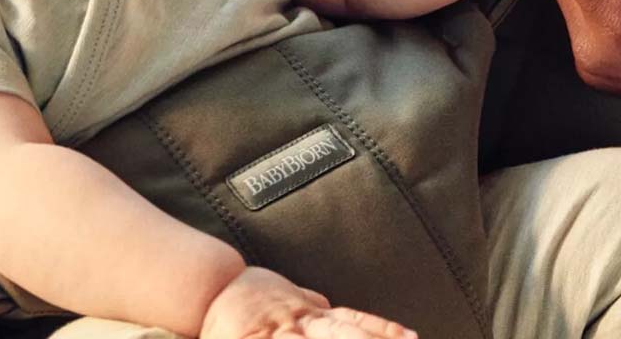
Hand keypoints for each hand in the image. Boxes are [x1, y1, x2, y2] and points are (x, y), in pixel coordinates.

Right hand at [201, 267, 415, 338]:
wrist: (209, 286)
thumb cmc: (248, 295)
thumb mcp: (286, 296)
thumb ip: (310, 304)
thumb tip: (328, 305)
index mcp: (310, 314)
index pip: (355, 321)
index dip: (382, 330)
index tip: (411, 337)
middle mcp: (300, 323)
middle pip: (342, 333)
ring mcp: (278, 334)